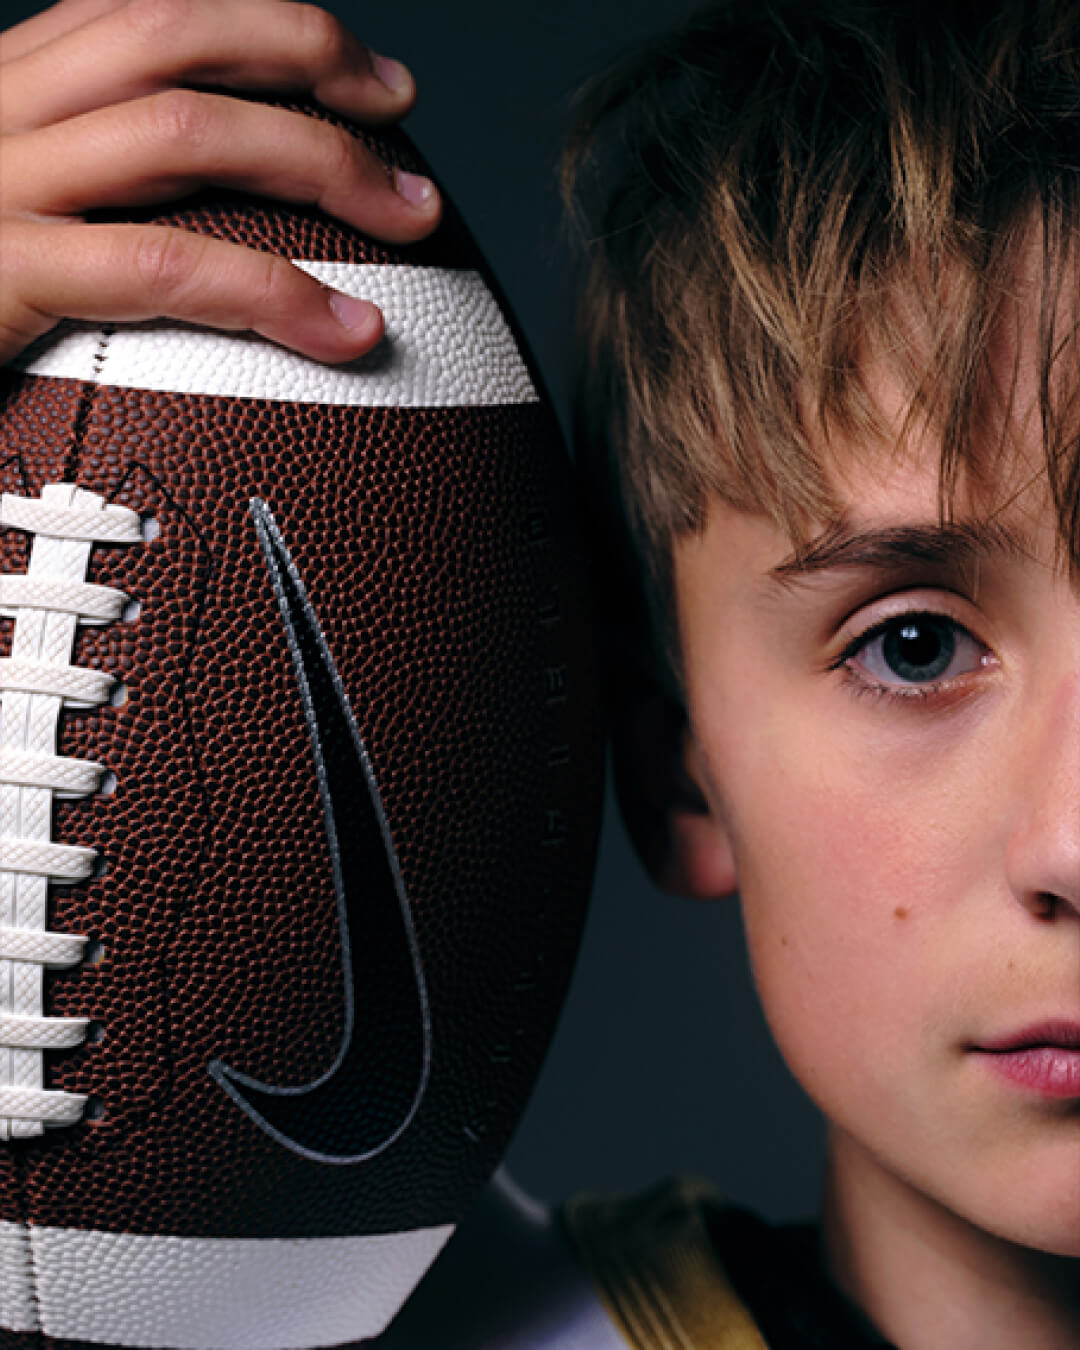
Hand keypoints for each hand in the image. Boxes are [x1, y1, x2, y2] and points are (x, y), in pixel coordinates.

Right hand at [0, 0, 441, 366]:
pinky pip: (159, 267)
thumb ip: (78, 189)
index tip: (361, 72)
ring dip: (320, 160)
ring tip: (412, 215)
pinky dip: (272, 293)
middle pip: (177, 32)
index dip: (265, 24)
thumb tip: (186, 216)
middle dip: (311, 58)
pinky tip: (348, 331)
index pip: (146, 9)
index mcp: (2, 83)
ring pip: (184, 128)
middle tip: (403, 119)